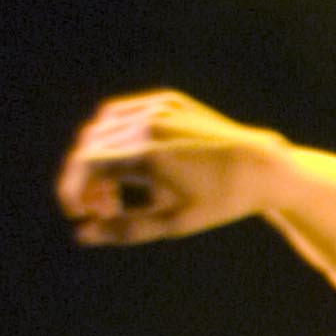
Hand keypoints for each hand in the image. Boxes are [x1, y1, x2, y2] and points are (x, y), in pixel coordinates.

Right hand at [58, 89, 279, 245]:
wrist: (263, 166)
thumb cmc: (221, 202)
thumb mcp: (174, 223)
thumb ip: (123, 229)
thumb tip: (81, 235)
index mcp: (147, 156)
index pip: (84, 166)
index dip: (72, 191)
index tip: (78, 213)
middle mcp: (148, 125)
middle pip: (89, 147)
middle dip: (85, 180)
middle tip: (101, 209)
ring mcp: (158, 108)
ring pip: (102, 127)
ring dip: (98, 157)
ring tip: (115, 191)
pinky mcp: (169, 101)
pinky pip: (125, 112)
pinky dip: (115, 135)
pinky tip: (127, 161)